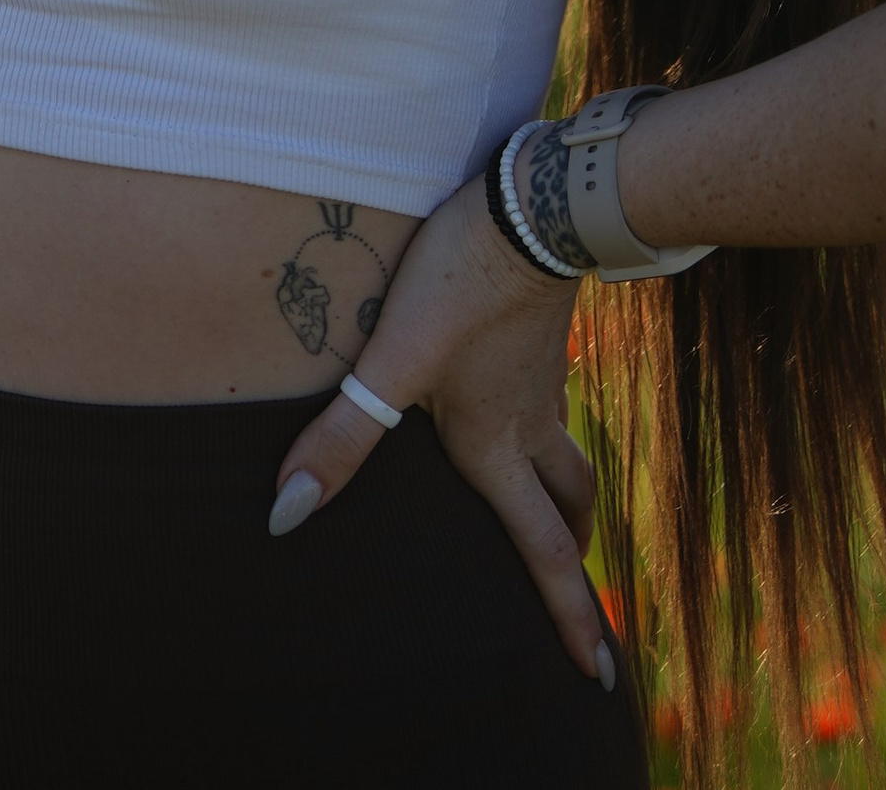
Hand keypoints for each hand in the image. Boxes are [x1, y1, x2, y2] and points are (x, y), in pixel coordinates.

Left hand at [268, 177, 612, 689]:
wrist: (531, 208)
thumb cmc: (459, 286)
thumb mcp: (392, 362)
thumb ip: (342, 438)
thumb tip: (286, 518)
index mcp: (498, 450)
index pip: (543, 554)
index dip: (572, 619)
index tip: (599, 678)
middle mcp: (531, 425)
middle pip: (569, 512)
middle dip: (574, 561)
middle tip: (579, 600)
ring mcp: (545, 378)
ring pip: (570, 456)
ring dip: (570, 497)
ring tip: (558, 514)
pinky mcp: (545, 334)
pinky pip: (555, 404)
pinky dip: (549, 429)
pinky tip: (522, 402)